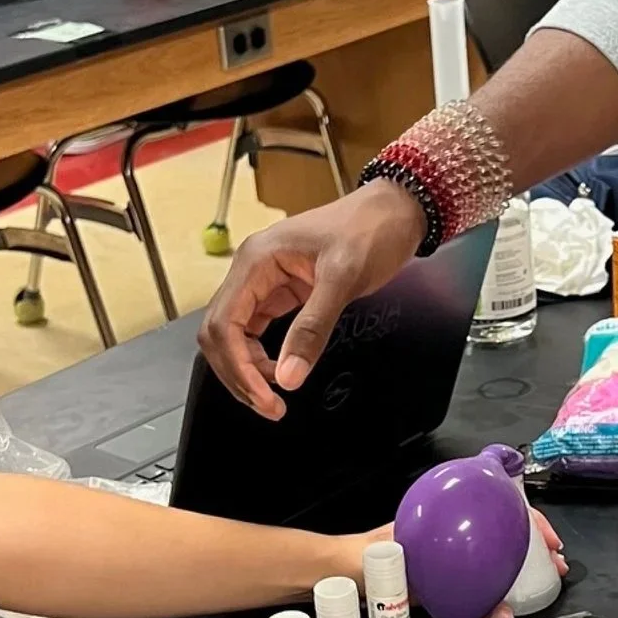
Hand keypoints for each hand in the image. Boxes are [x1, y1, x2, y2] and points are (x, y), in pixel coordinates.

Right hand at [200, 180, 426, 417]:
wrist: (396, 211)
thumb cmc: (370, 230)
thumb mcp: (343, 278)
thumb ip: (312, 329)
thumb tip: (288, 376)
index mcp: (256, 260)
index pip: (224, 324)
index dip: (238, 367)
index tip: (265, 396)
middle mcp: (252, 271)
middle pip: (221, 334)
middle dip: (238, 374)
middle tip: (270, 406)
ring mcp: (265, 282)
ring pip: (237, 336)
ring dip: (248, 370)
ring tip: (275, 398)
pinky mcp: (283, 293)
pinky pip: (258, 332)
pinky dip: (263, 358)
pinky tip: (281, 373)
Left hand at [338, 509, 567, 617]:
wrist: (336, 574)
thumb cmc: (360, 558)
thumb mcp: (391, 561)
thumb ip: (419, 581)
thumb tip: (450, 592)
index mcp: (443, 515)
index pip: (496, 505)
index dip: (529, 518)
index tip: (549, 538)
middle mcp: (450, 532)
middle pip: (503, 530)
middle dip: (535, 543)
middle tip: (556, 562)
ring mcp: (449, 554)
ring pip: (495, 555)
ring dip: (521, 567)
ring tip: (542, 581)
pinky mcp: (442, 577)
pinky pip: (477, 582)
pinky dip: (496, 593)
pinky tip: (505, 605)